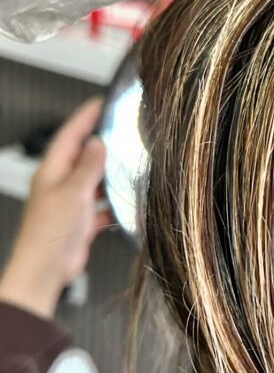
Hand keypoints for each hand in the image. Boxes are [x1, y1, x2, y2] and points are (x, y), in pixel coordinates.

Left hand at [0, 100, 109, 319]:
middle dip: (101, 145)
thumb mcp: (74, 191)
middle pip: (83, 157)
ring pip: (94, 182)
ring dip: (110, 177)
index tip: (99, 103)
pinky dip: (113, 204)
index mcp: (52, 171)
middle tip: (121, 132)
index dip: (84, 118)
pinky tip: (126, 204)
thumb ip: (88, 167)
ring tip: (130, 167)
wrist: (46, 269)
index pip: (69, 135)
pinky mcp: (80, 221)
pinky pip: (100, 206)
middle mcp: (60, 184)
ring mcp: (70, 203)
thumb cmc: (51, 232)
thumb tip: (97, 144)